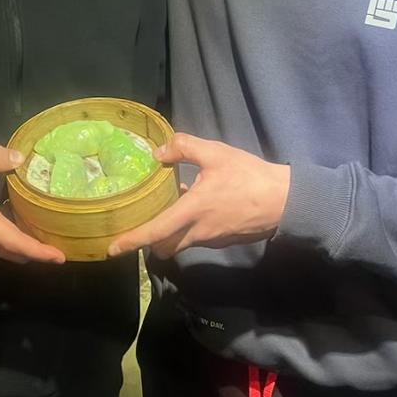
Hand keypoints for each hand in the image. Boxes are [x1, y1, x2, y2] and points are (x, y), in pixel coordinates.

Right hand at [0, 144, 64, 263]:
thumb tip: (19, 158)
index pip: (16, 243)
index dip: (38, 252)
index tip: (59, 257)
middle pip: (13, 251)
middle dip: (36, 252)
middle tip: (59, 246)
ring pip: (3, 250)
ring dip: (22, 247)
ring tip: (43, 235)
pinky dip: (8, 242)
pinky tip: (17, 225)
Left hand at [108, 133, 289, 258]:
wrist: (284, 200)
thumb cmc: (248, 176)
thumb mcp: (216, 153)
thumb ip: (184, 148)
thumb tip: (158, 153)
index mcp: (192, 211)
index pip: (155, 232)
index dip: (132, 240)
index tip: (112, 249)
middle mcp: (198, 232)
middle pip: (164, 246)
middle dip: (151, 240)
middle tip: (143, 222)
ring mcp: (212, 239)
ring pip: (181, 242)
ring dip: (172, 231)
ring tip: (173, 205)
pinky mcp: (224, 240)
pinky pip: (198, 238)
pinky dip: (189, 228)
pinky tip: (197, 205)